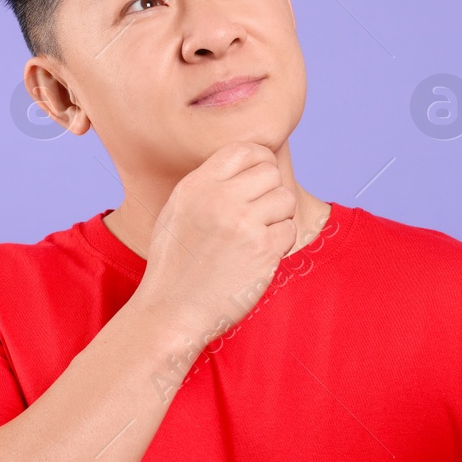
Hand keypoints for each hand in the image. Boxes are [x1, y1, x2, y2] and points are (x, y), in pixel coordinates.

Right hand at [131, 141, 299, 345]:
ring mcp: (242, 223)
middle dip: (270, 193)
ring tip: (257, 238)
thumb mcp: (177, 212)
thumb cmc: (174, 265)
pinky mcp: (262, 250)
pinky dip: (280, 244)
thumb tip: (246, 166)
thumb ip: (207, 186)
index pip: (244, 150)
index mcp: (196, 186)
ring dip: (278, 218)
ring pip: (285, 199)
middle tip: (258, 217)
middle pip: (271, 173)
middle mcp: (219, 199)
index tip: (258, 183)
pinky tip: (258, 257)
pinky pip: (289, 230)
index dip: (260, 162)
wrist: (171, 312)